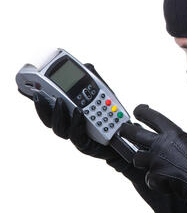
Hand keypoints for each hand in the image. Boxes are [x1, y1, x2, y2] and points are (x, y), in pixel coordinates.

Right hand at [33, 63, 144, 181]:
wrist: (127, 136)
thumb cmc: (113, 116)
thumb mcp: (105, 95)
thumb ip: (95, 82)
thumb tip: (87, 65)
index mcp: (70, 115)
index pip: (50, 108)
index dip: (39, 100)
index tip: (32, 88)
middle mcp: (70, 126)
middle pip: (49, 120)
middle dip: (42, 107)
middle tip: (38, 94)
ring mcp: (77, 137)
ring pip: (60, 130)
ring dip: (58, 114)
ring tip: (60, 100)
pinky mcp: (86, 146)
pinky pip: (77, 136)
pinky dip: (76, 122)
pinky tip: (79, 112)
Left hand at [120, 104, 186, 198]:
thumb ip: (179, 141)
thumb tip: (176, 143)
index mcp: (172, 132)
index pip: (151, 116)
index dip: (141, 111)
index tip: (138, 109)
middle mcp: (161, 144)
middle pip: (133, 133)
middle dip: (125, 130)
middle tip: (123, 130)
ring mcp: (155, 160)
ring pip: (136, 157)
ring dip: (142, 161)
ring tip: (152, 164)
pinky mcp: (155, 177)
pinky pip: (149, 178)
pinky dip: (156, 181)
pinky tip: (166, 182)